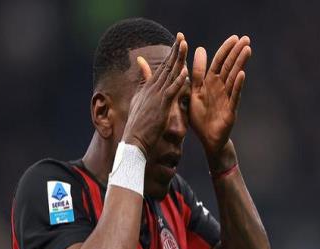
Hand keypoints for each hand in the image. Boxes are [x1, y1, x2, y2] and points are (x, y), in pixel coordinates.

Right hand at [122, 33, 187, 155]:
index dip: (169, 55)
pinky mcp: (161, 106)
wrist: (134, 141)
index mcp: (148, 89)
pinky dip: (178, 80)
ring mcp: (156, 97)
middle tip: (181, 36)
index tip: (176, 43)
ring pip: (169, 74)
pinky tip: (185, 70)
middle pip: (165, 66)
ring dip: (177, 59)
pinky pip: (171, 91)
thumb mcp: (138, 102)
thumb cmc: (138, 126)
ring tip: (184, 44)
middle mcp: (152, 89)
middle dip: (174, 51)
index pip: (161, 68)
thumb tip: (140, 76)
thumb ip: (142, 86)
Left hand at [189, 35, 250, 168]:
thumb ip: (197, 73)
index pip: (219, 63)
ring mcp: (227, 98)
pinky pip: (234, 96)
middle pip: (229, 67)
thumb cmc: (201, 117)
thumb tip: (200, 49)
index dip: (226, 50)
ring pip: (234, 78)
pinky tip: (242, 74)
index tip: (234, 38)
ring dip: (240, 64)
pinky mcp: (230, 110)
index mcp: (210, 84)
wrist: (207, 140)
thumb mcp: (194, 92)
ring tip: (247, 50)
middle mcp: (220, 89)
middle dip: (237, 53)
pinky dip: (238, 85)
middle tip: (246, 38)